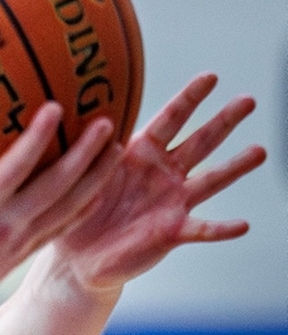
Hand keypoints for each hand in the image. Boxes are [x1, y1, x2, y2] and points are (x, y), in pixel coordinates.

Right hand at [0, 100, 116, 328]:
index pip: (17, 169)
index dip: (40, 137)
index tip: (58, 107)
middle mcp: (5, 229)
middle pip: (58, 188)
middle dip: (86, 155)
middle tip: (108, 122)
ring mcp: (17, 246)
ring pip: (69, 210)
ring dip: (96, 180)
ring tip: (118, 150)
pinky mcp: (19, 258)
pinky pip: (60, 228)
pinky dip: (83, 207)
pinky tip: (96, 189)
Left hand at [53, 72, 265, 293]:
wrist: (78, 257)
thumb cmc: (79, 209)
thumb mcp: (78, 175)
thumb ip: (85, 149)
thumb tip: (74, 113)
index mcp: (140, 154)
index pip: (169, 120)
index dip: (189, 99)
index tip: (211, 76)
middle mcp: (163, 174)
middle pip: (199, 142)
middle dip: (223, 121)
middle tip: (249, 100)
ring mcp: (172, 202)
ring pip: (210, 180)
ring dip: (235, 167)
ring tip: (260, 151)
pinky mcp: (172, 232)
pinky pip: (201, 229)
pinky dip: (221, 228)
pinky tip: (242, 225)